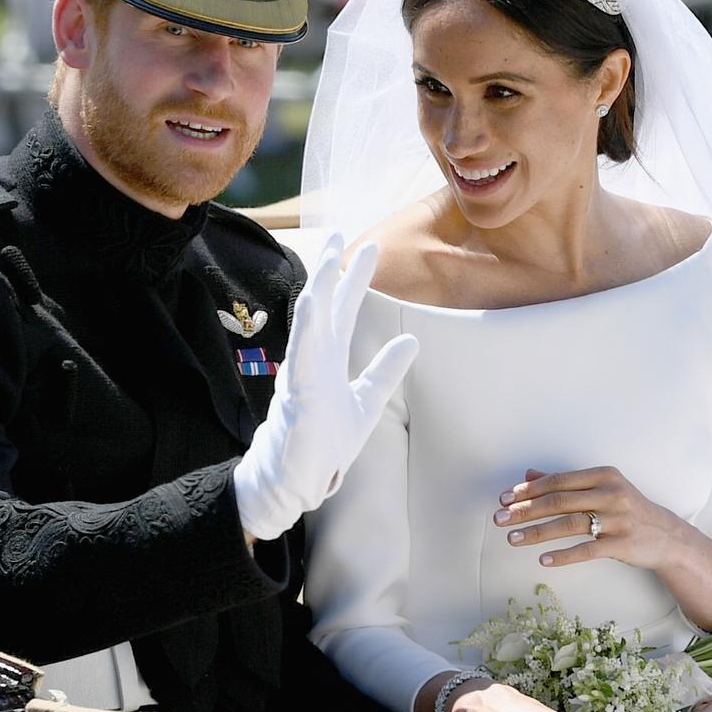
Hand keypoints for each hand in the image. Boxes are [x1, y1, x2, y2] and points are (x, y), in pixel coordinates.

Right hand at [233, 234, 418, 540]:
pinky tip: (313, 299)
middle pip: (325, 304)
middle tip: (341, 231)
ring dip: (320, 286)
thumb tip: (411, 340)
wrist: (299, 480)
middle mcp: (314, 357)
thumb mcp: (368, 402)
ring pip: (310, 320)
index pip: (344, 309)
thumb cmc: (325, 443)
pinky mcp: (300, 391)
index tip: (369, 247)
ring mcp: (303, 372)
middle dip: (333, 268)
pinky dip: (308, 324)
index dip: (355, 278)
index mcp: (329, 358)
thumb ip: (385, 371)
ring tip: (329, 254)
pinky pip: (303, 352)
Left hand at [494, 466, 681, 569]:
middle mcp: (611, 493)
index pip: (557, 481)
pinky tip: (543, 559)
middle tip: (499, 518)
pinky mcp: (623, 544)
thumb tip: (528, 475)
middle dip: (525, 510)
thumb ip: (565, 483)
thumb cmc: (626, 508)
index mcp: (602, 475)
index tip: (504, 498)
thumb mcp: (600, 488)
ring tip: (512, 539)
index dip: (528, 490)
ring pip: (569, 524)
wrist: (666, 536)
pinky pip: (587, 550)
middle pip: (559, 501)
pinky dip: (563, 555)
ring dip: (537, 532)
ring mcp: (618, 519)